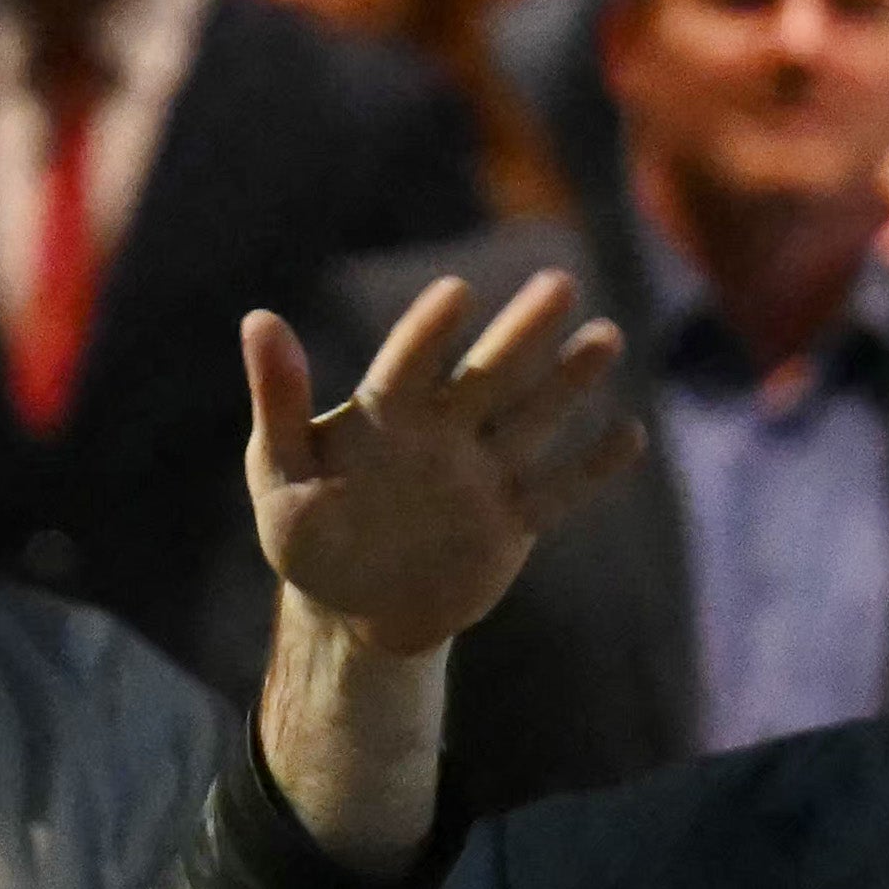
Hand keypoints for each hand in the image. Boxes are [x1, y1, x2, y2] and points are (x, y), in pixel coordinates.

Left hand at [244, 274, 631, 659]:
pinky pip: (556, 492)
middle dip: (522, 333)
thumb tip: (258, 319)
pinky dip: (590, 468)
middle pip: (487, 375)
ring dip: (567, 382)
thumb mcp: (280, 472)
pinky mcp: (510, 524)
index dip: (430, 332)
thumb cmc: (307, 528)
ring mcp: (481, 475)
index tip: (456, 293)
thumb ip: (278, 402)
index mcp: (385, 412)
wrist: (351, 606)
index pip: (410, 364)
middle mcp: (443, 432)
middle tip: (558, 282)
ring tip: (605, 337)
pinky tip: (629, 434)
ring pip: (531, 421)